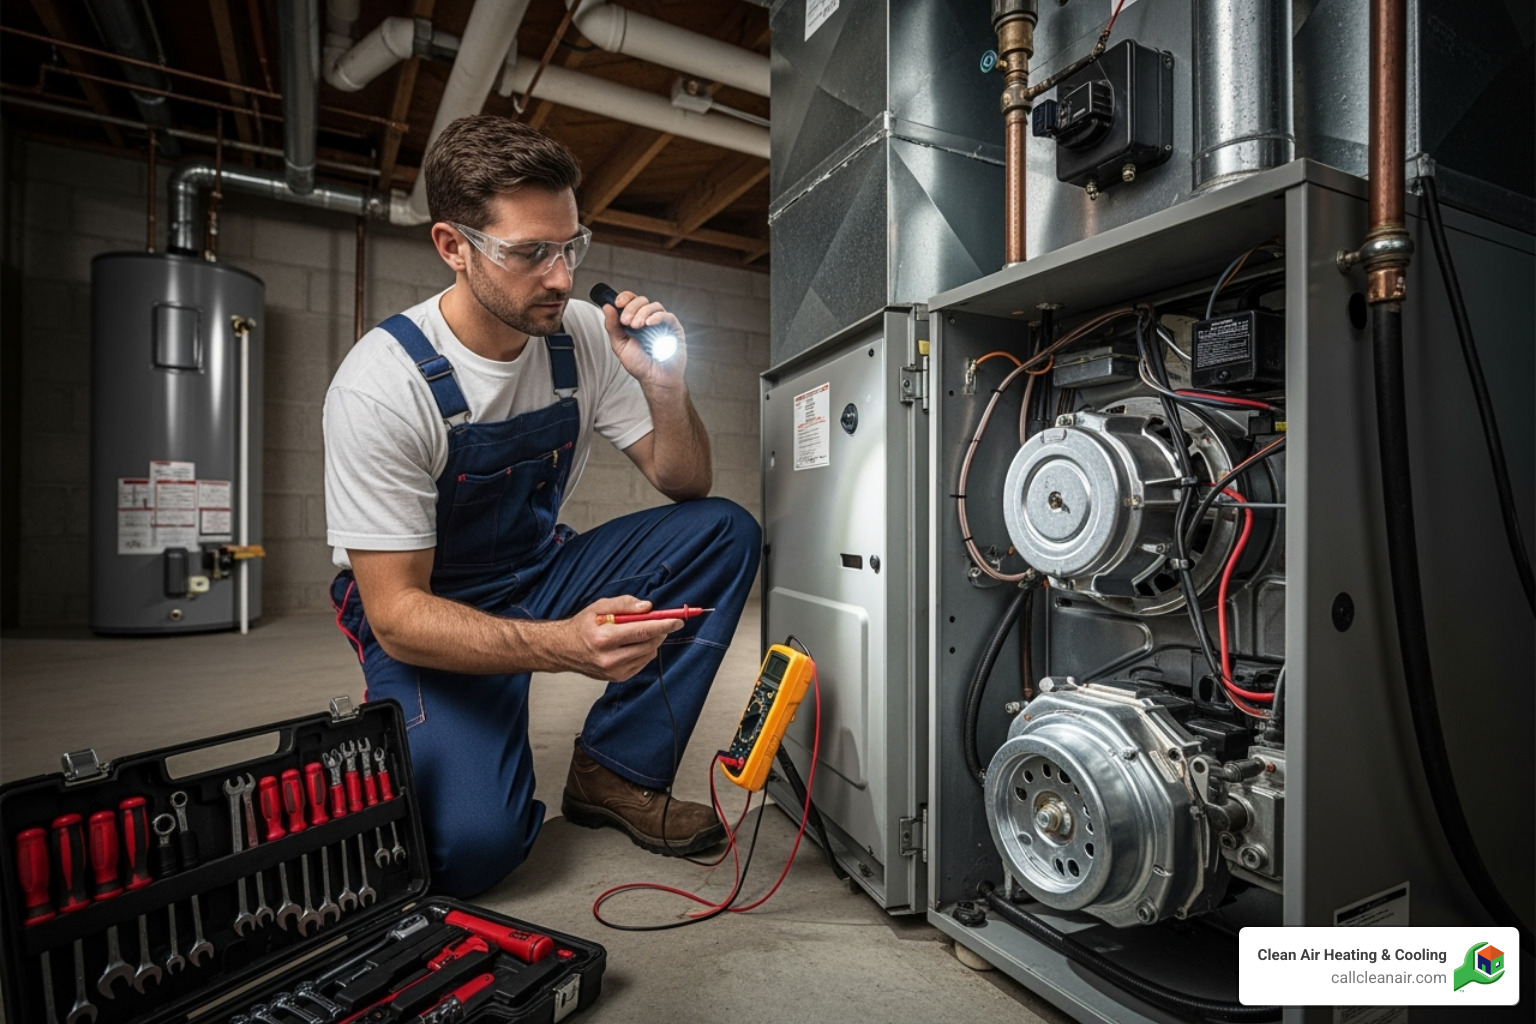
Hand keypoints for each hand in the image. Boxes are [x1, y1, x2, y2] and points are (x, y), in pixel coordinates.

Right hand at [556, 596, 680, 680]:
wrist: (564, 650)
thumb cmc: (582, 627)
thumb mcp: (598, 607)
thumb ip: (624, 604)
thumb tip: (647, 607)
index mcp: (604, 639)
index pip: (642, 631)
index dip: (663, 625)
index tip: (678, 620)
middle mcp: (609, 659)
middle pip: (649, 644)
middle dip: (661, 631)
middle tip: (664, 621)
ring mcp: (614, 671)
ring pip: (648, 654)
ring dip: (653, 641)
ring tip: (641, 630)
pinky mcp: (618, 678)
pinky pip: (642, 662)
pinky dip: (645, 650)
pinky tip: (634, 643)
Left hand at [600, 290, 686, 388]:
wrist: (655, 379)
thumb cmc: (640, 364)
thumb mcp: (620, 345)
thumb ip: (612, 327)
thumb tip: (607, 307)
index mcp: (635, 320)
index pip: (631, 300)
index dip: (625, 298)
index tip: (617, 303)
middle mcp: (648, 319)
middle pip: (641, 300)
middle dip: (631, 308)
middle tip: (626, 321)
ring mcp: (662, 323)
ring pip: (654, 306)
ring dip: (643, 313)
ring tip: (637, 327)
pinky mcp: (674, 329)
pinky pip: (668, 316)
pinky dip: (658, 317)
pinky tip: (649, 323)